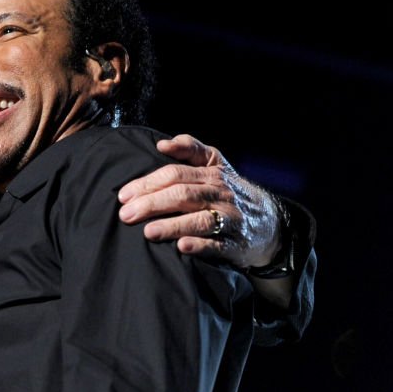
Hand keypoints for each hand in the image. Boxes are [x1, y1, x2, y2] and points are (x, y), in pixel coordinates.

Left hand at [117, 134, 280, 267]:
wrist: (269, 222)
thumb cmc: (229, 191)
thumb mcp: (217, 163)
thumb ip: (191, 149)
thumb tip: (162, 144)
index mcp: (213, 173)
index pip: (175, 174)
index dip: (147, 183)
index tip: (123, 195)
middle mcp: (221, 193)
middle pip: (182, 195)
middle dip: (151, 204)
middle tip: (125, 214)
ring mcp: (229, 219)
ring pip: (199, 219)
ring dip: (172, 225)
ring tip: (148, 231)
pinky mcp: (235, 244)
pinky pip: (217, 244)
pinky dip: (199, 245)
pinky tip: (181, 246)